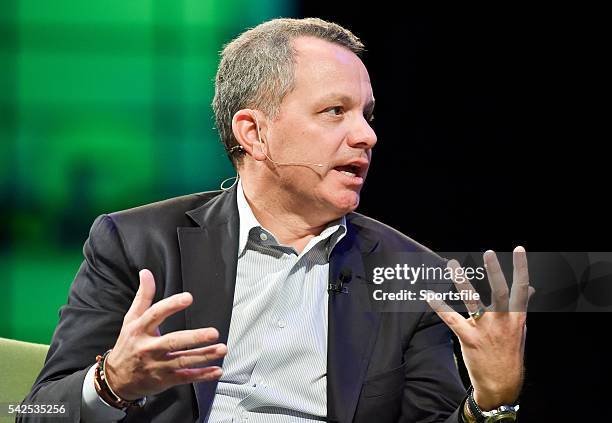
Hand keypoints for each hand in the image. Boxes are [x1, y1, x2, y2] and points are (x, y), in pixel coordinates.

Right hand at [104, 269, 226, 399]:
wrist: (117, 380)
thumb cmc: (128, 345)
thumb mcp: (131, 319)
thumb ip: (143, 296)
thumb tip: (146, 273)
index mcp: (140, 330)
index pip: (156, 314)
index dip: (171, 305)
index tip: (188, 298)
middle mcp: (149, 348)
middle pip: (173, 341)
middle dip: (194, 337)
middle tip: (213, 332)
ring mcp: (157, 365)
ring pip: (183, 360)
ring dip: (204, 355)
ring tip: (222, 349)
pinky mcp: (164, 379)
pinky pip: (185, 377)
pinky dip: (202, 375)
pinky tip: (217, 370)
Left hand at [426, 246, 534, 410]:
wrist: (501, 385)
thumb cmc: (510, 353)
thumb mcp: (520, 330)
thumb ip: (521, 307)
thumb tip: (530, 288)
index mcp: (517, 318)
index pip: (521, 289)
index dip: (521, 268)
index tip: (520, 250)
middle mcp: (502, 321)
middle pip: (499, 292)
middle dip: (494, 271)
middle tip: (488, 252)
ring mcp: (485, 329)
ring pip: (472, 301)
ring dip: (461, 281)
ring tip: (452, 264)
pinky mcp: (468, 338)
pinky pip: (451, 319)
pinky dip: (439, 306)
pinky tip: (429, 295)